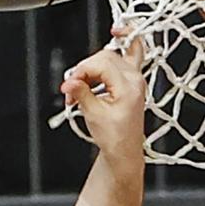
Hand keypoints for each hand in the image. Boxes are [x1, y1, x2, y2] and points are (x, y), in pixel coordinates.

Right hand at [60, 34, 146, 172]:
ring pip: (112, 55)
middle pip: (106, 56)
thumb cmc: (115, 137)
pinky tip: (93, 71)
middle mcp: (135, 80)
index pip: (101, 64)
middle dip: (85, 68)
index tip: (70, 85)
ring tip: (80, 88)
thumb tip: (69, 81)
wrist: (124, 150)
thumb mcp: (94, 114)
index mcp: (129, 87)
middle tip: (73, 87)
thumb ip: (81, 93)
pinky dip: (105, 61)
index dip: (82, 71)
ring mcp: (135, 79)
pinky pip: (125, 57)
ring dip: (92, 67)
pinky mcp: (130, 81)